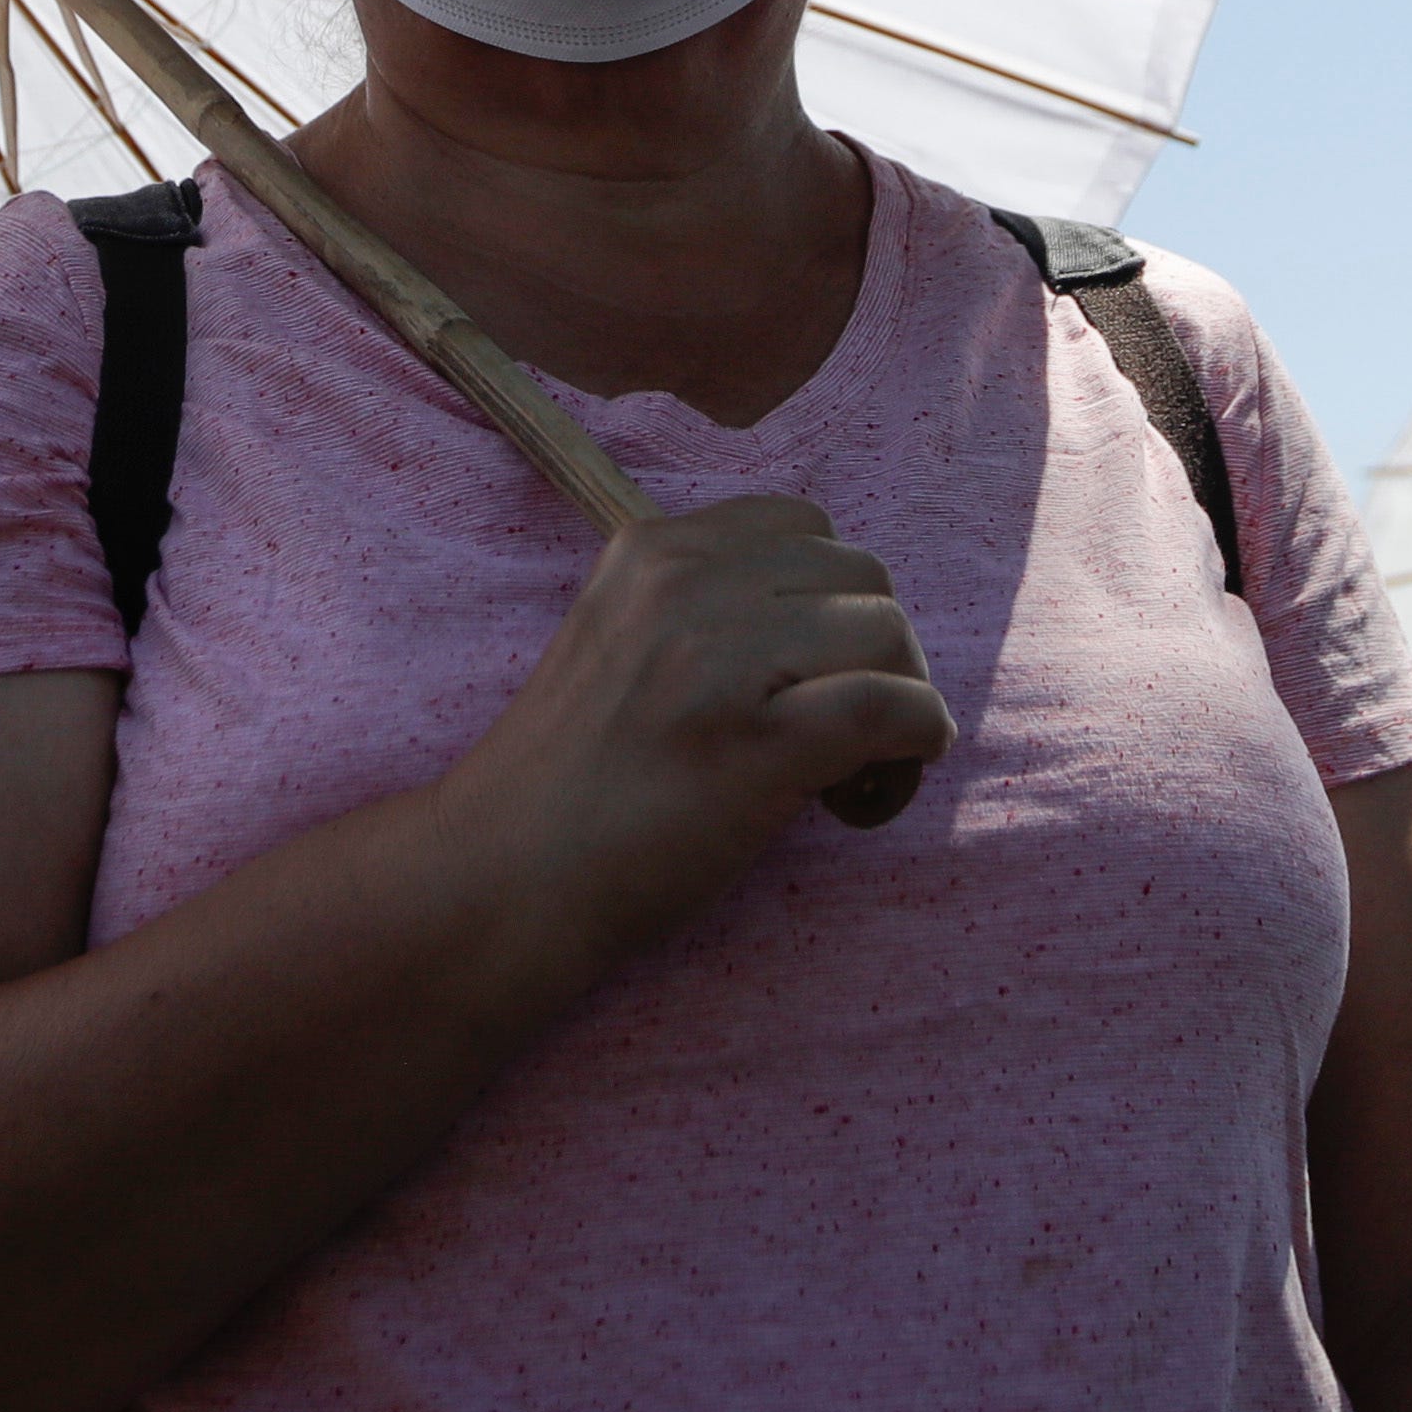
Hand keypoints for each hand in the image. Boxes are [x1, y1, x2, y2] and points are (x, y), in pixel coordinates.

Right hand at [433, 494, 953, 981]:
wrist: (495, 885)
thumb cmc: (564, 784)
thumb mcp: (617, 641)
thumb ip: (701, 606)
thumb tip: (829, 619)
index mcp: (651, 550)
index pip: (802, 526)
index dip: (829, 599)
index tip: (811, 668)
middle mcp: (687, 584)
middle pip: (860, 574)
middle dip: (874, 650)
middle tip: (844, 734)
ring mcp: (719, 661)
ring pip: (887, 633)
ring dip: (901, 698)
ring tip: (851, 775)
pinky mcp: (753, 745)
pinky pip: (892, 707)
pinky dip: (915, 743)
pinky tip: (876, 791)